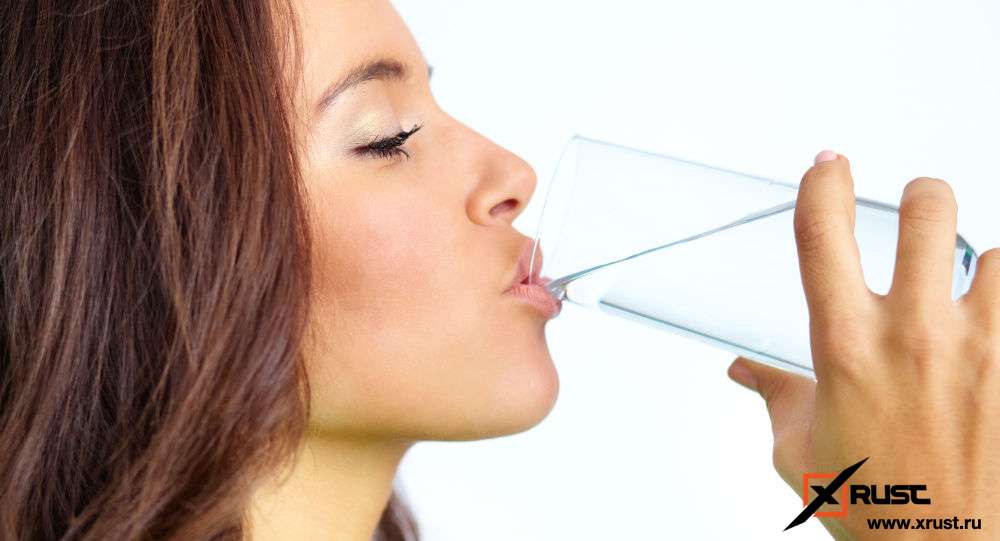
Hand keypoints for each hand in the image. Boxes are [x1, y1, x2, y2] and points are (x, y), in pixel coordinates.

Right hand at [727, 150, 999, 538]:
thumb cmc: (876, 508)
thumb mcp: (801, 450)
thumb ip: (775, 397)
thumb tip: (744, 373)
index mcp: (846, 348)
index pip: (822, 234)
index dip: (821, 182)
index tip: (828, 164)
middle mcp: (914, 335)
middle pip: (928, 210)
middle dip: (924, 195)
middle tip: (922, 208)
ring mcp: (981, 349)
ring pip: (997, 252)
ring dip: (984, 262)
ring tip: (975, 289)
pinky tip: (994, 326)